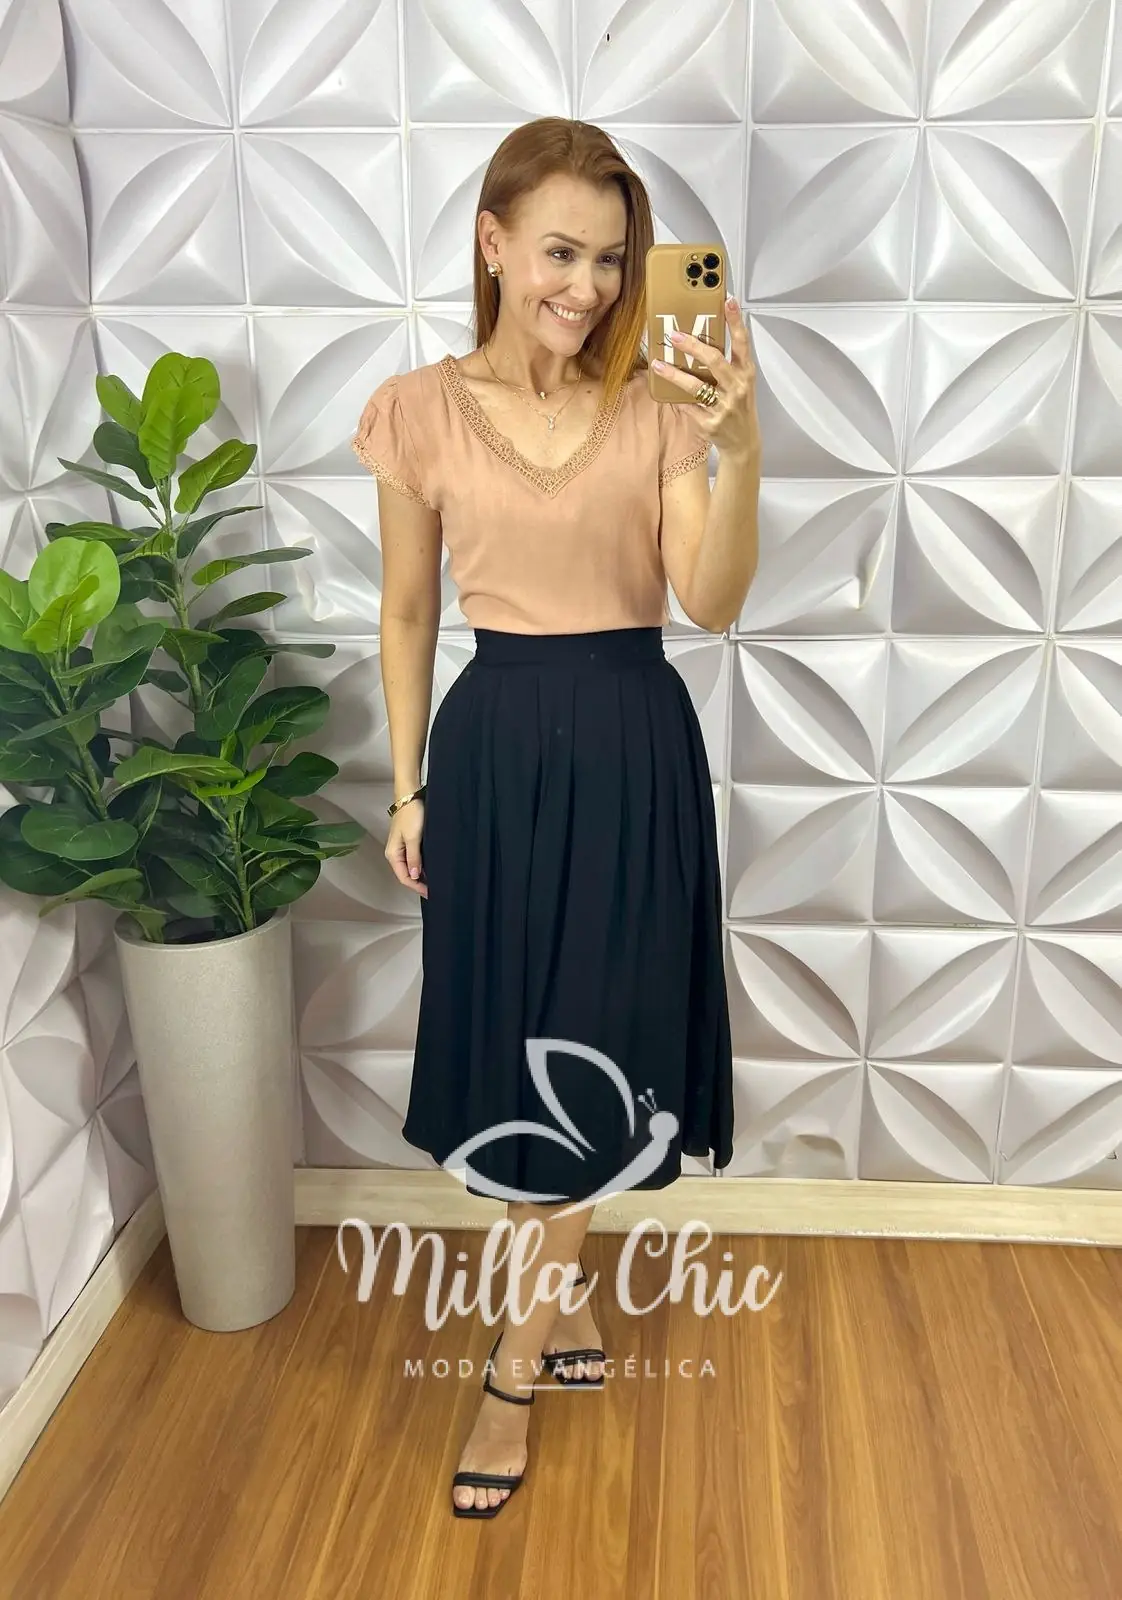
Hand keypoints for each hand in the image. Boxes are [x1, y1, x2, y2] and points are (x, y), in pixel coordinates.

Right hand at [386, 799, 426, 897]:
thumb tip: (415, 876)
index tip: (430, 892)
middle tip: (435, 890)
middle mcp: (395, 854)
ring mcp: (401, 848)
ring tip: (435, 882)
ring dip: (421, 876)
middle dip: (419, 884)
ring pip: (411, 868)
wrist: (410, 796)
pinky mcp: (408, 843)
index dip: (416, 887)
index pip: (404, 877)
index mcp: (393, 854)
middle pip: (406, 875)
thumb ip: (413, 857)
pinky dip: (422, 866)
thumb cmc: (411, 815)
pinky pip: (414, 859)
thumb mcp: (413, 838)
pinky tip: (431, 869)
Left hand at [652, 297, 759, 461]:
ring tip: (658, 364)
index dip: (735, 321)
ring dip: (674, 375)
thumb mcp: (741, 384)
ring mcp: (724, 406)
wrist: (744, 443)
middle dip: (694, 346)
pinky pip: (688, 407)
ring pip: (696, 386)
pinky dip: (675, 400)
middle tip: (674, 335)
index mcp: (746, 373)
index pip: (742, 343)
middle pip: (715, 361)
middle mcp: (737, 388)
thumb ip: (727, 365)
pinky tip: (664, 393)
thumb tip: (700, 341)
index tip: (728, 300)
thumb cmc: (739, 407)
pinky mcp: (711, 423)